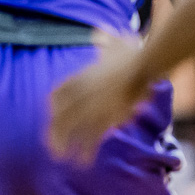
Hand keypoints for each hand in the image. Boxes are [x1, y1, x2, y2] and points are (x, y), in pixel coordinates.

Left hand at [48, 32, 148, 161]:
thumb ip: (104, 40)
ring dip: (65, 146)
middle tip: (50, 146)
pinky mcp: (106, 117)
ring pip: (72, 130)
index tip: (52, 116)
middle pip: (59, 116)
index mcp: (80, 77)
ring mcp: (92, 106)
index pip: (56, 95)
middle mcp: (81, 93)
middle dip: (54, 133)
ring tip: (62, 158)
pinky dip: (87, 151)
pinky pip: (92, 138)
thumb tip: (100, 33)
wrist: (144, 64)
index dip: (52, 107)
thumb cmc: (133, 52)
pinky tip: (84, 162)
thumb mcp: (114, 43)